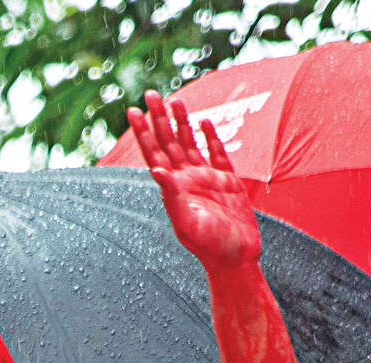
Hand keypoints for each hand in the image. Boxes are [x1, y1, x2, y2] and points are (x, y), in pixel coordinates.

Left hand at [128, 92, 258, 270]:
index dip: (144, 132)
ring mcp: (207, 180)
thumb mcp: (187, 222)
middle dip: (159, 119)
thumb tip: (155, 171)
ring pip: (191, 144)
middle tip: (150, 94)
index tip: (133, 111)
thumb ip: (172, 197)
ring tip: (175, 100)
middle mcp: (187, 181)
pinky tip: (204, 123)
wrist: (236, 260)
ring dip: (182, 123)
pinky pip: (218, 155)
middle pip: (170, 143)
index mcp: (174, 189)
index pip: (154, 153)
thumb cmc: (211, 246)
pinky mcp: (228, 183)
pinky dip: (211, 138)